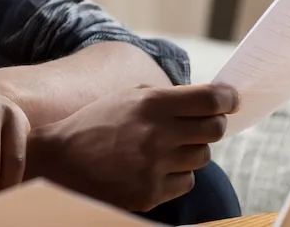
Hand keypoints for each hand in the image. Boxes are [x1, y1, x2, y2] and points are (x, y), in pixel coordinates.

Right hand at [26, 83, 238, 211]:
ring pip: (201, 157)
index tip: (230, 100)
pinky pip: (186, 182)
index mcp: (151, 103)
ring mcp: (155, 166)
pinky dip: (175, 175)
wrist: (59, 160)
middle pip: (214, 129)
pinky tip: (151, 168)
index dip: (227, 99)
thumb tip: (209, 101)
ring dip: (189, 151)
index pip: (210, 101)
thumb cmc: (95, 124)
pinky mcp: (151, 192)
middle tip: (198, 125)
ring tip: (162, 149)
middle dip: (210, 125)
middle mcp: (157, 134)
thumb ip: (166, 97)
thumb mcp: (126, 98)